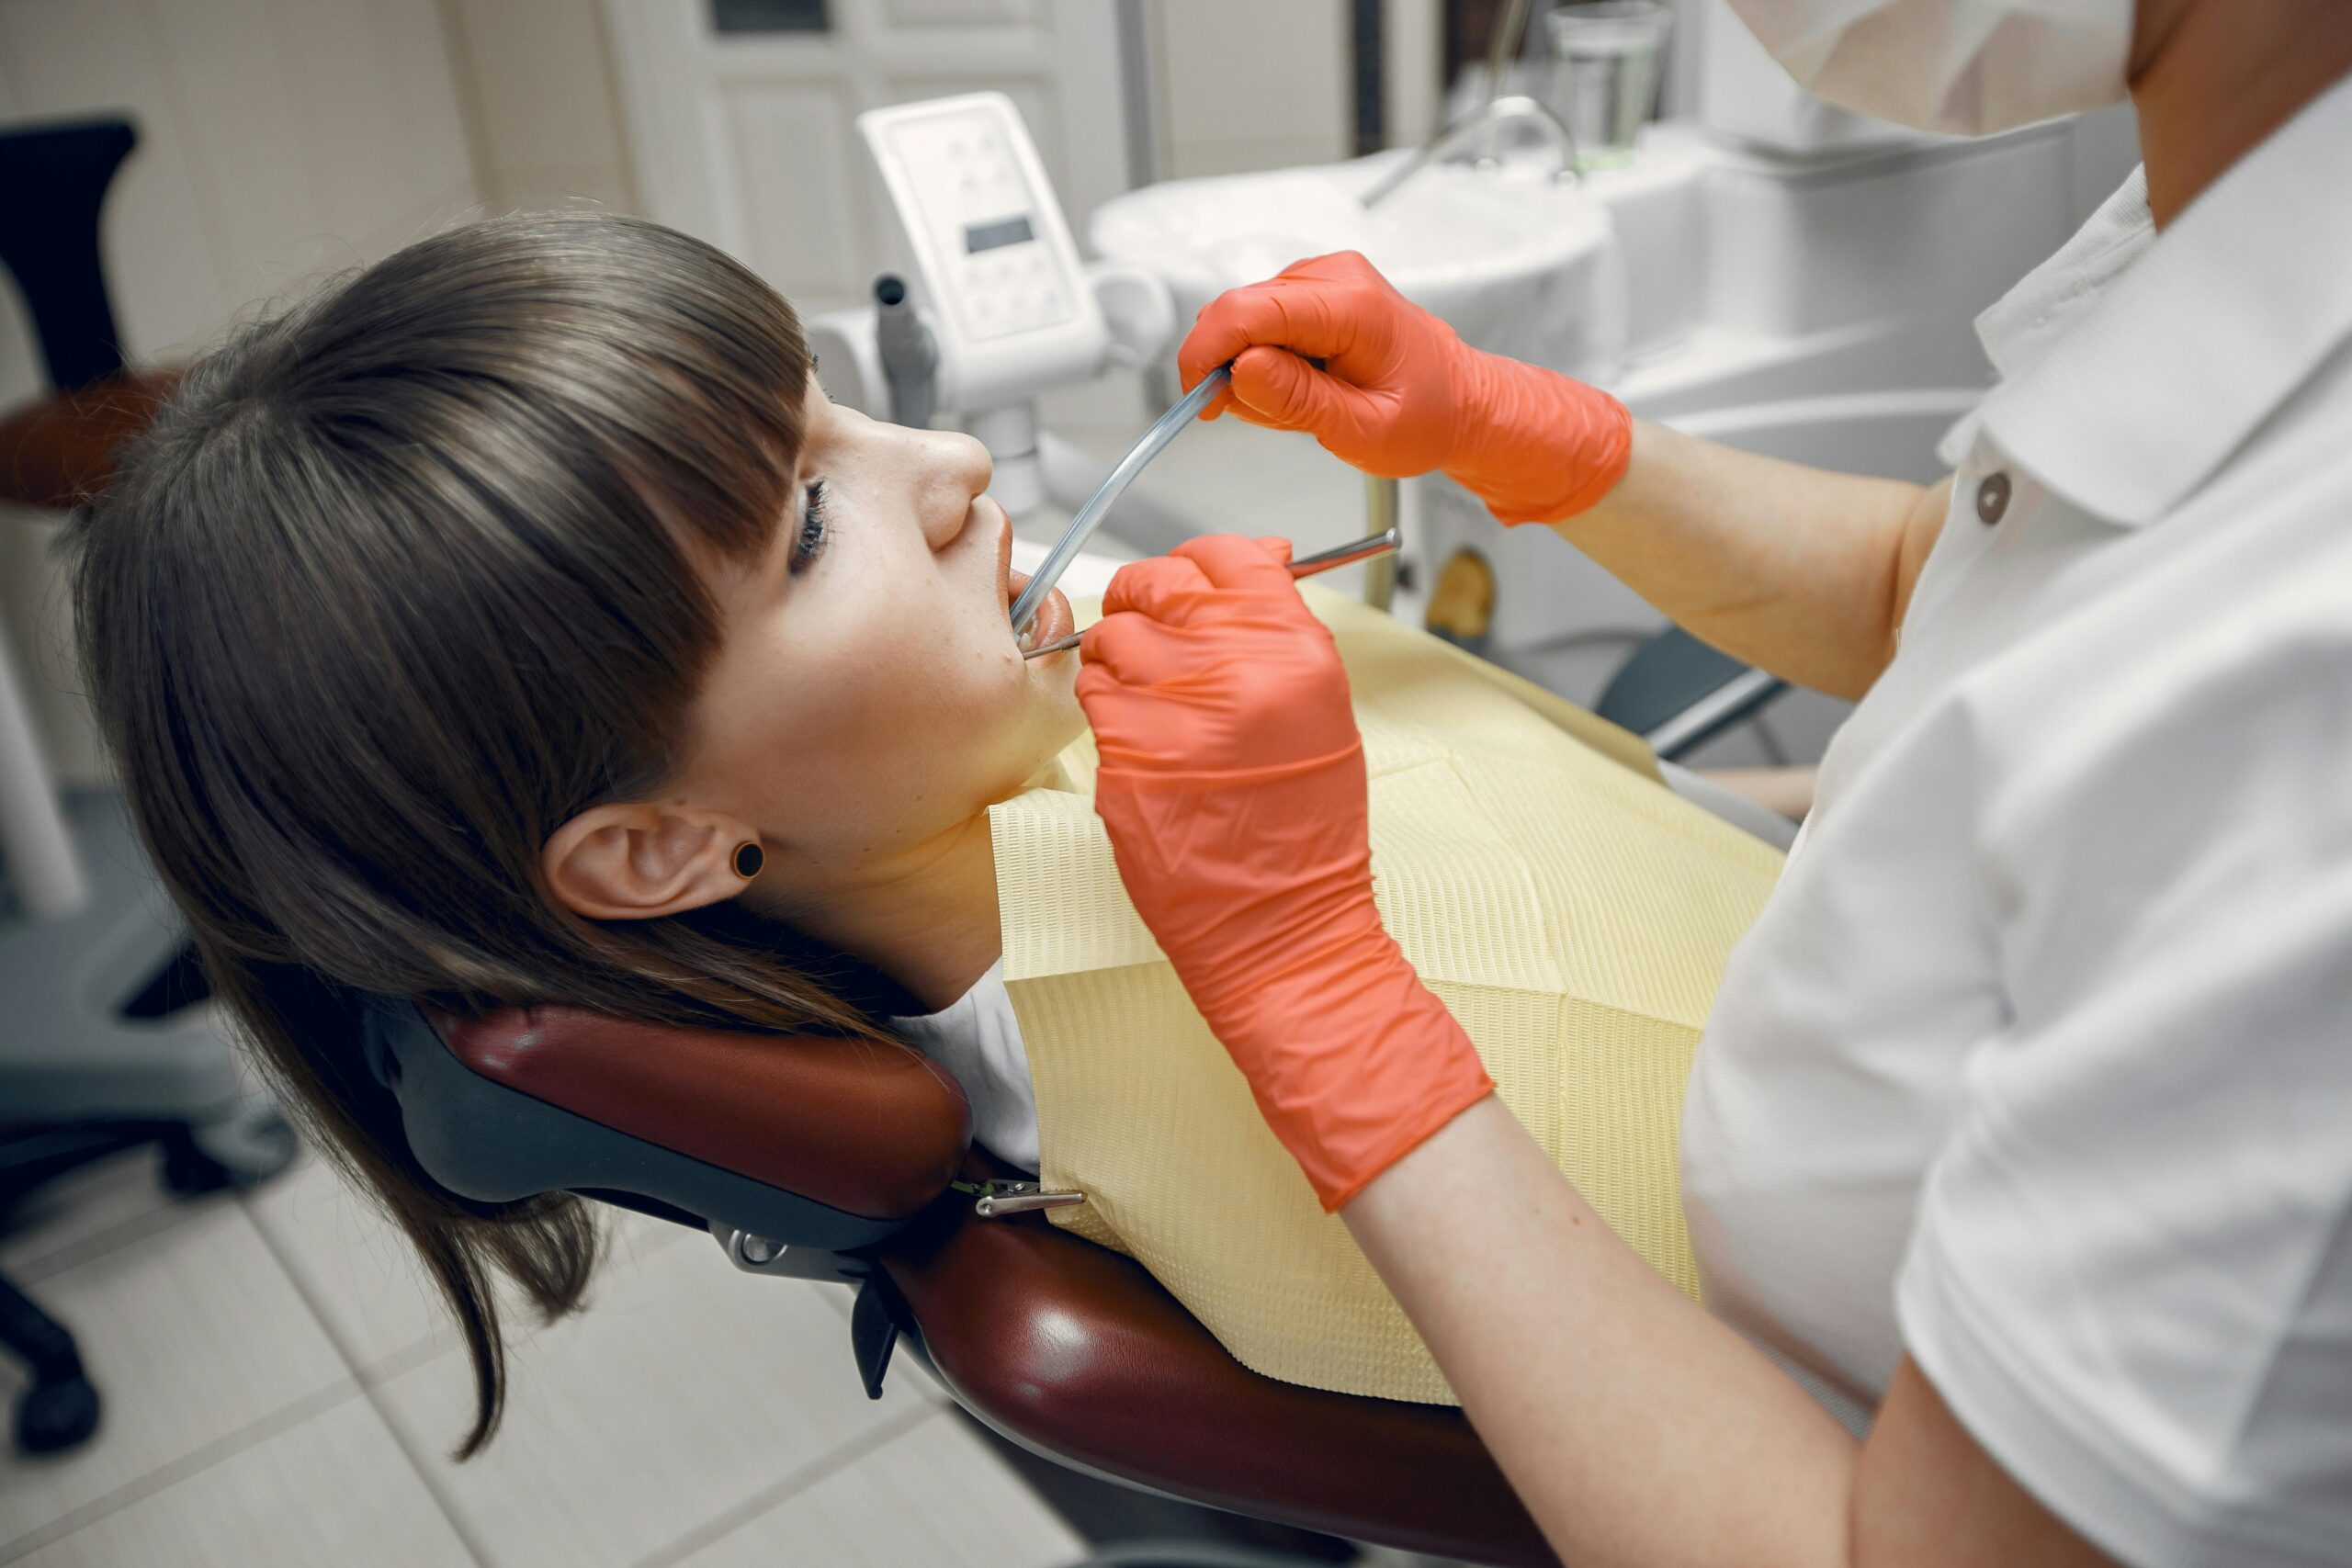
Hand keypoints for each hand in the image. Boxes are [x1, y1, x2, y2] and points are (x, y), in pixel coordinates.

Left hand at [1076, 535, 1493, 1208]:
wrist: (1283, 925)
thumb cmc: (1301, 830)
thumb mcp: (1318, 713)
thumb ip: (1277, 632)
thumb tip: (1252, 561)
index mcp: (1296, 653)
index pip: (1226, 558)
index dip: (1194, 564)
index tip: (1187, 584)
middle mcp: (1239, 672)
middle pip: (1158, 586)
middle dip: (1142, 602)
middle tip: (1146, 631)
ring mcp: (1178, 712)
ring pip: (1112, 639)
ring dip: (1117, 661)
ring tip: (1144, 702)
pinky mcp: (1128, 754)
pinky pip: (1094, 699)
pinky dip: (1105, 713)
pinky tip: (1135, 743)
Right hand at [1178, 250, 1633, 525]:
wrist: (1464, 402)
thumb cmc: (1430, 418)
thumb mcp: (1365, 432)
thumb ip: (1300, 402)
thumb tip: (1240, 370)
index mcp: (1353, 307)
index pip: (1246, 312)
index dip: (1206, 355)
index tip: (1199, 401)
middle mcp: (1335, 276)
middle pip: (1237, 311)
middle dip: (1229, 370)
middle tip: (1266, 417)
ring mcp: (1324, 277)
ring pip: (1244, 318)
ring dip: (1250, 370)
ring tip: (1302, 405)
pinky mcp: (1314, 289)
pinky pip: (1261, 321)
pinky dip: (1265, 361)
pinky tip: (1304, 386)